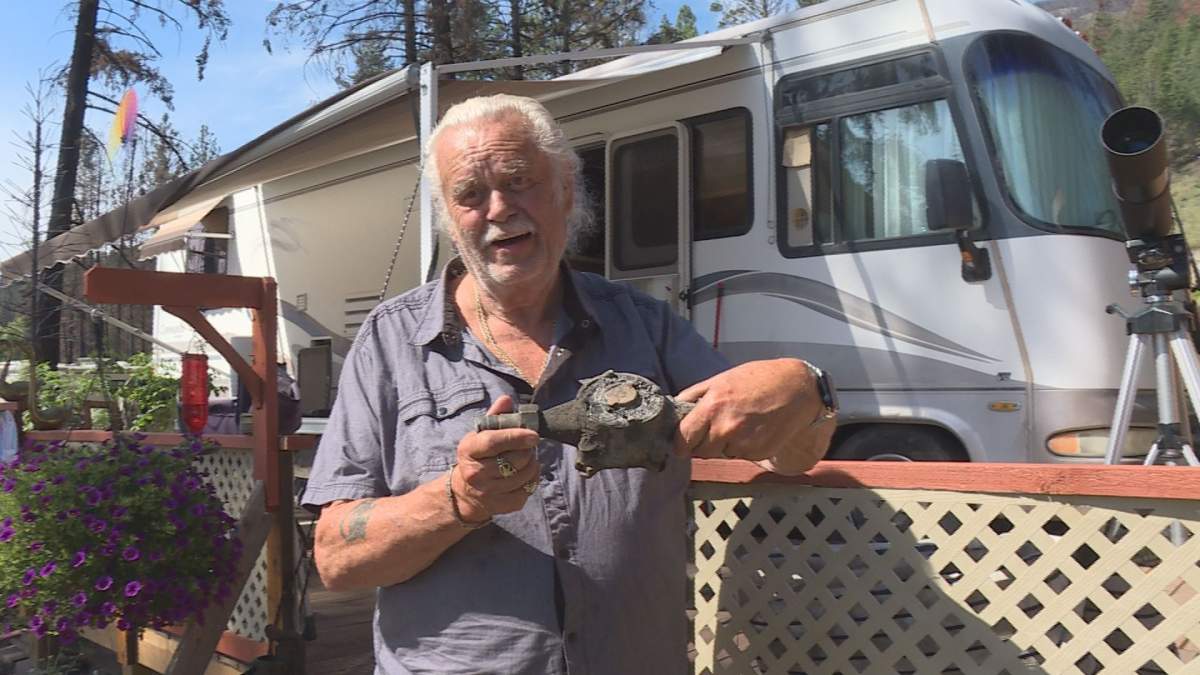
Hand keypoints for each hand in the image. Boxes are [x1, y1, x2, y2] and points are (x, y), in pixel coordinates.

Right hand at [451, 395, 540, 521]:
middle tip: (529, 444)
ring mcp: (488, 492)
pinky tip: (526, 473)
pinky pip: (527, 490)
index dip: (516, 436)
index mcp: (468, 450)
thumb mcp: (480, 434)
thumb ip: (495, 416)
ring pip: (524, 475)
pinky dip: (533, 479)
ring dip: (533, 463)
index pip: (493, 442)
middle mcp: (475, 473)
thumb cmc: (478, 455)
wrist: (465, 491)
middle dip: (528, 449)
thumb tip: (507, 399)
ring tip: (528, 457)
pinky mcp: (501, 505)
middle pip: (514, 459)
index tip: (534, 435)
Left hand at [674, 359, 830, 473]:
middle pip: (701, 451)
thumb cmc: (759, 379)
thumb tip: (674, 408)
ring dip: (725, 445)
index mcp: (712, 407)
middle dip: (703, 443)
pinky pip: (741, 455)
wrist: (797, 388)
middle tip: (716, 426)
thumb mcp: (721, 379)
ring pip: (722, 454)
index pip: (683, 439)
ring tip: (740, 423)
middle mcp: (726, 428)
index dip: (680, 443)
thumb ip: (694, 395)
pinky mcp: (759, 452)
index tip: (682, 442)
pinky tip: (754, 429)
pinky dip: (744, 447)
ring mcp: (744, 443)